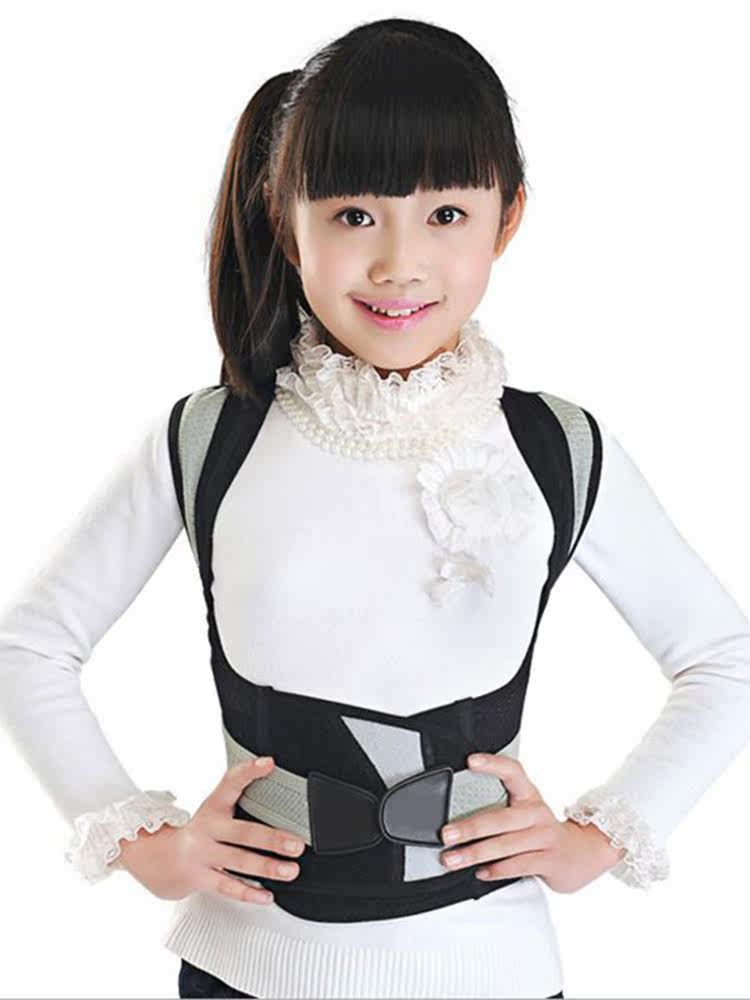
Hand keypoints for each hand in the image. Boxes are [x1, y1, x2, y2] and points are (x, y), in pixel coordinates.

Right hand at [117, 757, 303, 903]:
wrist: (150, 858)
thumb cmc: (193, 834)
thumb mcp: (211, 812)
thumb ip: (236, 801)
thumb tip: (269, 782)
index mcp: (212, 807)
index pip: (230, 783)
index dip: (249, 771)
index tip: (268, 763)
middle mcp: (206, 828)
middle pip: (243, 832)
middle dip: (273, 839)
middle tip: (297, 843)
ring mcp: (200, 854)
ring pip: (238, 861)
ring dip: (268, 867)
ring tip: (291, 870)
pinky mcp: (196, 877)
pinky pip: (226, 886)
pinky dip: (248, 893)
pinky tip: (267, 895)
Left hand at [439, 753, 626, 893]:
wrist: (584, 854)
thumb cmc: (544, 832)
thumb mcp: (527, 813)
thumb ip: (500, 811)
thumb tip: (458, 821)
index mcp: (529, 795)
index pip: (512, 772)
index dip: (493, 764)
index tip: (470, 761)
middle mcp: (537, 813)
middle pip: (500, 818)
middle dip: (469, 827)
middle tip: (446, 834)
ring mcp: (546, 837)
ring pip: (506, 845)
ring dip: (475, 854)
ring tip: (453, 860)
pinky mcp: (551, 860)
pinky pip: (519, 865)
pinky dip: (497, 870)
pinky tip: (481, 872)